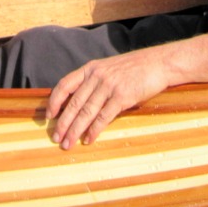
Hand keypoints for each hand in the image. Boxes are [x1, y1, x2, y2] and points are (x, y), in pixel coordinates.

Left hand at [46, 48, 170, 149]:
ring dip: (75, 130)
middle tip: (55, 138)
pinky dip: (94, 130)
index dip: (55, 101)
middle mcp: (97, 76)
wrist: (158, 63)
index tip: (49, 116)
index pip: (65, 84)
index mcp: (91, 68)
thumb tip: (78, 102)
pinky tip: (89, 139)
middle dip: (63, 123)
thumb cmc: (134, 68)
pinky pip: (104, 117)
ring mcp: (109, 86)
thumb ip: (94, 81)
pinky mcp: (122, 96)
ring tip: (67, 143)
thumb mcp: (109, 68)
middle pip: (74, 102)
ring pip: (86, 112)